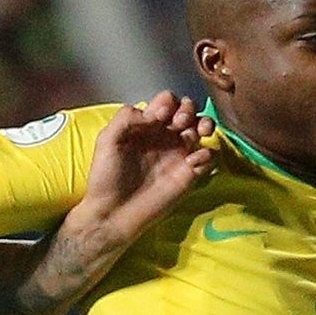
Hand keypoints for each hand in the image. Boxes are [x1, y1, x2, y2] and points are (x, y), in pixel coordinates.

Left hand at [71, 92, 216, 252]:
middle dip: (188, 109)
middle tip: (179, 123)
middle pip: (188, 110)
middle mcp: (165, 137)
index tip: (160, 116)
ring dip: (205, 124)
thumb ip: (127, 117)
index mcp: (147, 125)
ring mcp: (179, 155)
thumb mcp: (108, 140)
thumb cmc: (106, 177)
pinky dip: (208, 154)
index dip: (169, 102)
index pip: (167, 101)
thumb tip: (155, 114)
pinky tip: (194, 161)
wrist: (113, 213)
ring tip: (198, 133)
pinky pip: (209, 158)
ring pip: (203, 129)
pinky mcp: (190, 176)